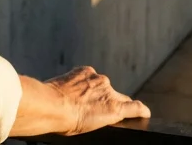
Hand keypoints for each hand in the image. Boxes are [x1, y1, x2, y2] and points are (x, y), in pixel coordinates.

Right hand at [10, 66, 150, 136]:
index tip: (90, 100)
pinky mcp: (116, 108)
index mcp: (83, 72)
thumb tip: (50, 100)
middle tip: (95, 112)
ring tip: (108, 119)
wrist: (51, 106)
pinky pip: (135, 108)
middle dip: (105, 99)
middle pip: (109, 91)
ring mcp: (108, 93)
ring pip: (119, 100)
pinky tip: (146, 115)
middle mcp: (98, 79)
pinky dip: (141, 111)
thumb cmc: (46, 101)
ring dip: (115, 107)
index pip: (96, 83)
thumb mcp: (54, 91)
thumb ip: (61, 92)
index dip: (95, 93)